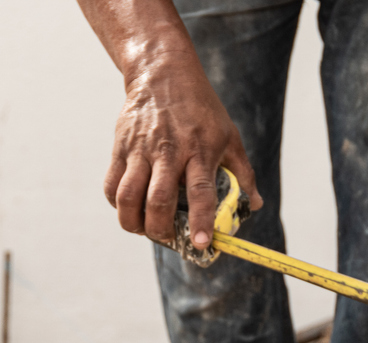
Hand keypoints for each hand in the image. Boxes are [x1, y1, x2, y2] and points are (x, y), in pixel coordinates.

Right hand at [103, 52, 261, 249]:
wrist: (163, 73)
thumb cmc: (200, 109)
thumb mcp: (228, 135)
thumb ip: (243, 172)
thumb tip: (256, 203)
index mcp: (199, 150)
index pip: (200, 191)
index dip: (201, 220)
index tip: (202, 243)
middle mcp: (169, 151)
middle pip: (157, 200)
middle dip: (160, 229)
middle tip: (167, 238)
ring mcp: (141, 149)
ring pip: (128, 196)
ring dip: (133, 222)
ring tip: (144, 229)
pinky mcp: (121, 147)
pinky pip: (111, 185)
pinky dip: (117, 205)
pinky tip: (129, 209)